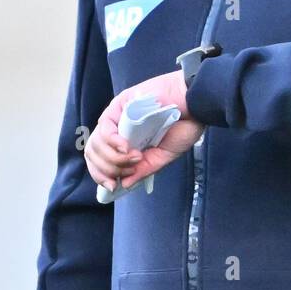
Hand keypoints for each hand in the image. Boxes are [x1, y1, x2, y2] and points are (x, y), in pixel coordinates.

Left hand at [85, 70, 204, 192]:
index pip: (100, 160)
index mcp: (125, 141)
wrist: (196, 105)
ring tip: (134, 159)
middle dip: (107, 169)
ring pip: (97, 141)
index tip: (114, 186)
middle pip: (94, 152)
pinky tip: (127, 148)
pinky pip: (105, 125)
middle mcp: (117, 129)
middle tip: (129, 171)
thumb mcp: (163, 156)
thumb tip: (124, 184)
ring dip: (113, 157)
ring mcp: (117, 116)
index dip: (101, 175)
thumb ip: (143, 169)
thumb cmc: (183, 126)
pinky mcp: (120, 103)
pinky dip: (113, 141)